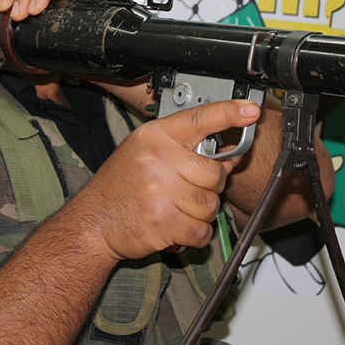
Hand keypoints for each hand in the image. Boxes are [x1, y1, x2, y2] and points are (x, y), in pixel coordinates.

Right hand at [76, 99, 261, 260]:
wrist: (94, 220)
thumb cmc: (120, 186)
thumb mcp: (144, 151)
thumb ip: (183, 147)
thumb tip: (228, 155)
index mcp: (155, 137)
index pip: (199, 119)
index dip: (228, 113)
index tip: (251, 111)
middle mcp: (158, 161)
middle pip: (215, 173)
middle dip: (210, 186)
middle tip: (188, 189)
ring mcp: (161, 193)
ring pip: (211, 204)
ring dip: (201, 212)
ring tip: (177, 208)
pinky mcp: (164, 223)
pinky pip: (202, 230)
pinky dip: (195, 233)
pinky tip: (177, 225)